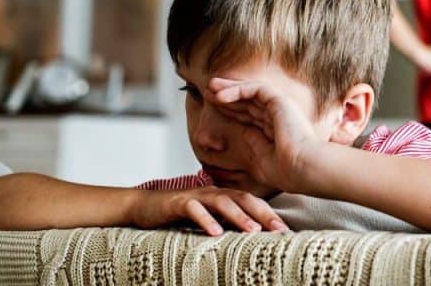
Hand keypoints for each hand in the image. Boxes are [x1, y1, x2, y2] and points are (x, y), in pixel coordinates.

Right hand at [131, 186, 288, 235]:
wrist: (143, 206)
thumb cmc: (179, 215)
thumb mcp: (208, 219)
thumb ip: (227, 222)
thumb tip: (253, 236)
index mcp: (224, 196)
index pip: (253, 203)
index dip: (270, 214)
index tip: (286, 230)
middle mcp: (214, 193)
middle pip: (243, 199)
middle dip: (263, 214)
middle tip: (280, 230)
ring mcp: (196, 196)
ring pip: (222, 202)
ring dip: (239, 216)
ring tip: (253, 231)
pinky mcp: (178, 203)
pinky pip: (194, 210)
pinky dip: (206, 220)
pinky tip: (215, 233)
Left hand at [207, 77, 319, 191]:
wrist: (300, 168)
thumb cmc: (285, 171)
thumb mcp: (261, 158)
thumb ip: (254, 144)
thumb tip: (246, 132)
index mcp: (274, 129)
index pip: (249, 114)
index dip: (231, 109)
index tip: (214, 107)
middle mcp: (277, 116)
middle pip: (248, 101)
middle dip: (227, 95)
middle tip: (207, 92)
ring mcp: (279, 107)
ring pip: (250, 91)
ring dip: (229, 88)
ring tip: (210, 87)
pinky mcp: (279, 101)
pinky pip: (255, 89)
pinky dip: (237, 90)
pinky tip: (220, 96)